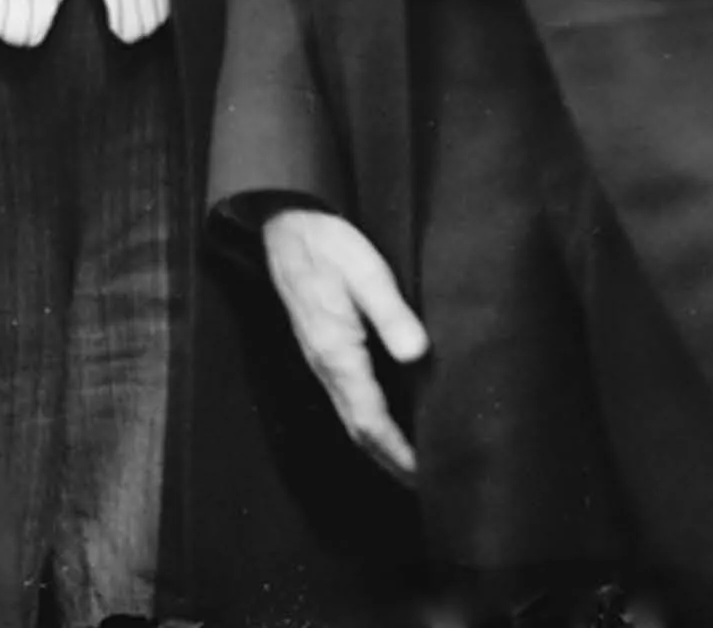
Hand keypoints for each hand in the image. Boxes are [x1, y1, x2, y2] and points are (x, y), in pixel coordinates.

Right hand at [263, 207, 425, 482]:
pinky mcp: (322, 348)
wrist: (287, 225)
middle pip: (358, 429)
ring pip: (350, 416)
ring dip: (379, 445)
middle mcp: (325, 364)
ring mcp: (320, 358)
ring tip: (410, 465)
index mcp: (337, 352)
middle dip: (390, 460)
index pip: (370, 419)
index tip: (425, 475)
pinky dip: (368, 422)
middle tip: (425, 486)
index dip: (398, 451)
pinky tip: (386, 422)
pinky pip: (345, 400)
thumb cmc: (329, 246)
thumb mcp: (366, 272)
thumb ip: (391, 313)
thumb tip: (418, 354)